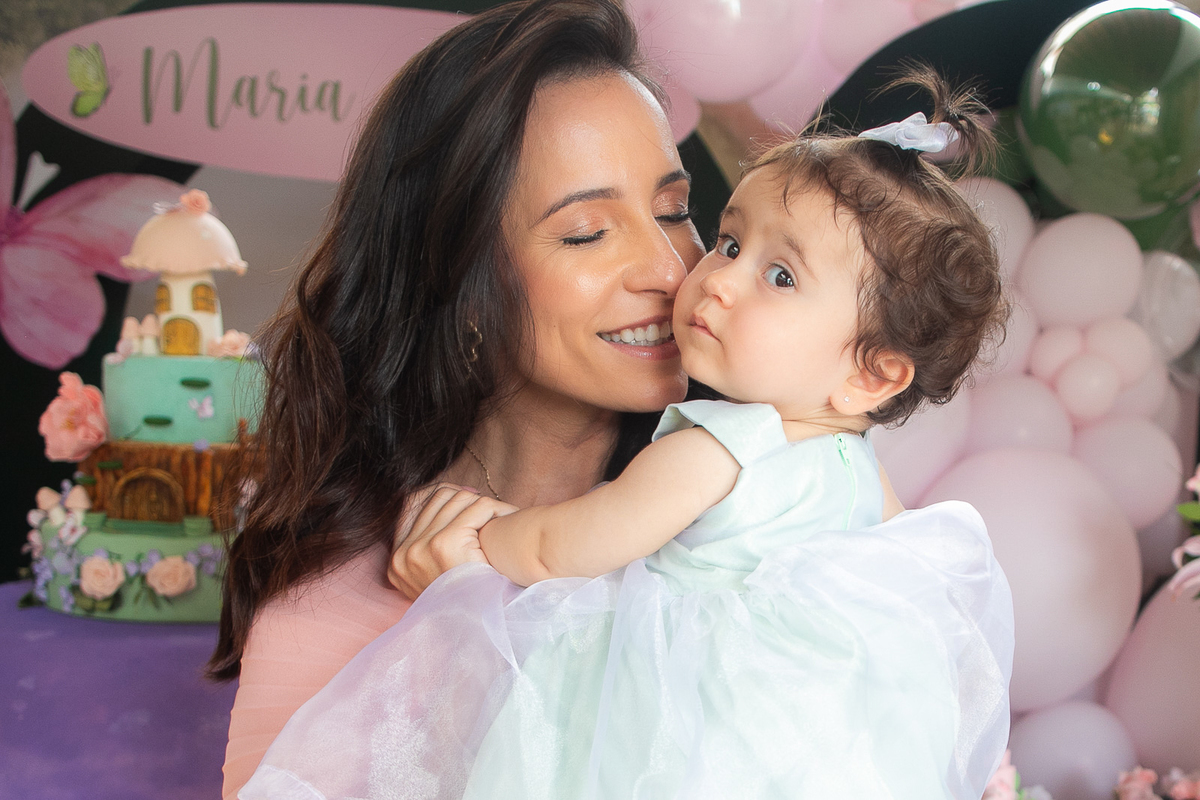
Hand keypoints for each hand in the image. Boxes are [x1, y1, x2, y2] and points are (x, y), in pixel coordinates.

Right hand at [387, 483, 517, 599]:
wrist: (491, 626)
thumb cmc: (475, 599)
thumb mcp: (441, 573)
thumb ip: (434, 540)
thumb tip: (452, 494)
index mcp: (397, 562)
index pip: (414, 503)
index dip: (447, 498)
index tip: (472, 504)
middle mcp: (402, 555)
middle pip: (439, 497)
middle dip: (469, 500)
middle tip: (492, 512)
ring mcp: (420, 549)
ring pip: (460, 498)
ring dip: (486, 505)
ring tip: (503, 517)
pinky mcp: (444, 544)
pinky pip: (477, 506)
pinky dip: (498, 509)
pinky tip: (510, 519)